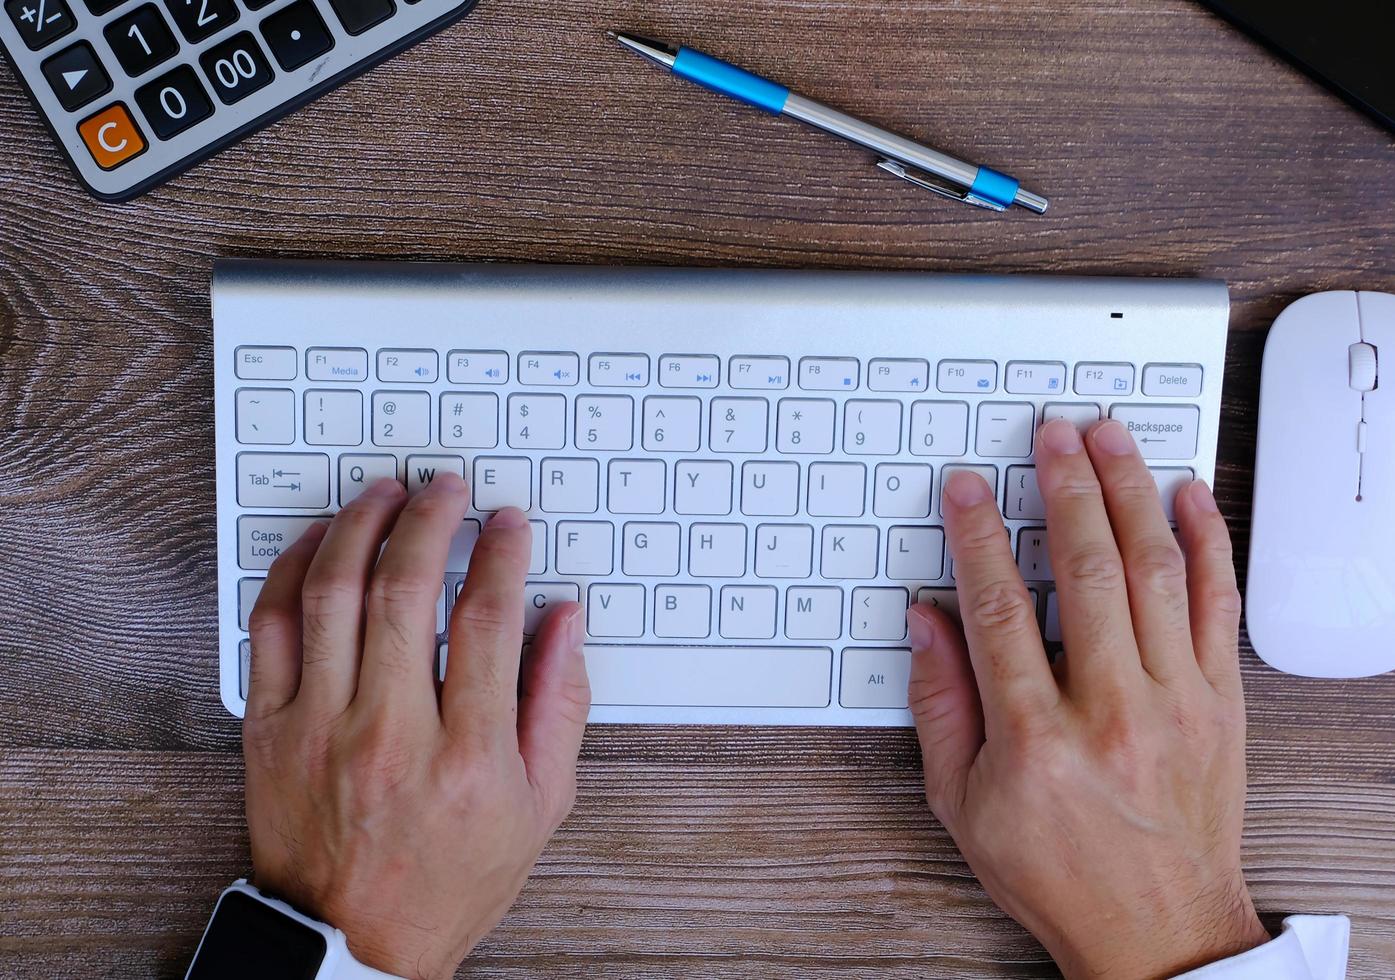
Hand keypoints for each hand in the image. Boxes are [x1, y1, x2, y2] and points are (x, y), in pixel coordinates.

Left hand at [241, 474, 589, 979]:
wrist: (352, 941)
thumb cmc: (450, 877)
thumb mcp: (540, 806)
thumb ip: (558, 705)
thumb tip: (563, 621)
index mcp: (468, 755)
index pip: (488, 620)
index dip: (503, 554)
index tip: (508, 524)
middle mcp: (391, 734)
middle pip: (408, 590)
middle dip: (432, 519)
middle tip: (447, 489)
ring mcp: (321, 727)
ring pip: (335, 593)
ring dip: (362, 525)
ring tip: (386, 493)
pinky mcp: (271, 728)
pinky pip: (271, 626)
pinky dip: (294, 568)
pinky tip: (324, 540)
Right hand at [908, 418, 1268, 978]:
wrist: (1158, 928)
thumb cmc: (1057, 871)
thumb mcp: (962, 803)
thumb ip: (940, 706)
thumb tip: (927, 623)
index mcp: (1037, 738)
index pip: (998, 608)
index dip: (976, 535)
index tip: (966, 488)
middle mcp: (1112, 711)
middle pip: (1086, 570)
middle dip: (1064, 487)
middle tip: (1049, 435)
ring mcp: (1176, 702)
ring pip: (1155, 571)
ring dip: (1130, 493)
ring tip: (1109, 439)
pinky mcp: (1219, 703)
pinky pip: (1217, 605)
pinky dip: (1206, 542)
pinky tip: (1186, 496)